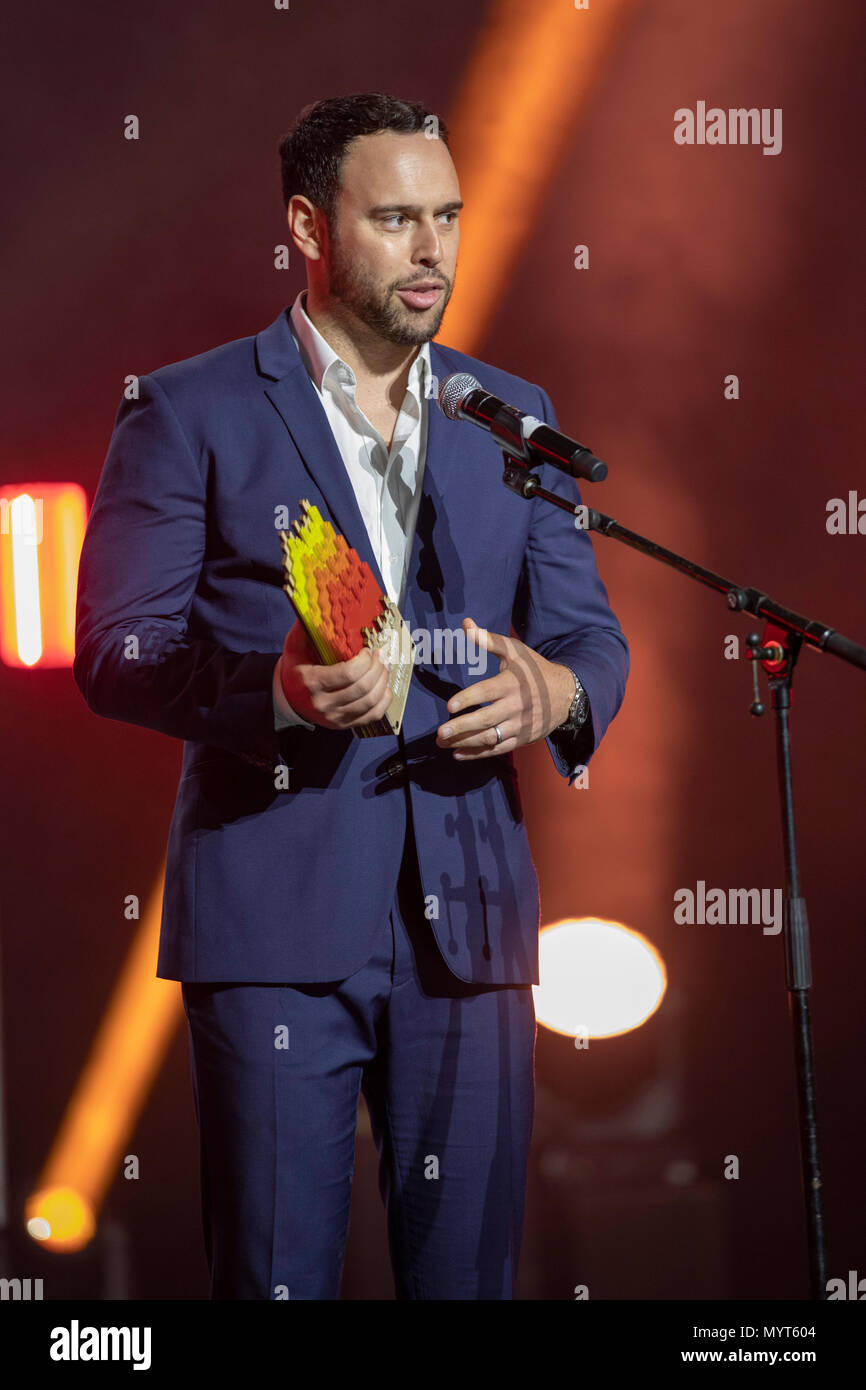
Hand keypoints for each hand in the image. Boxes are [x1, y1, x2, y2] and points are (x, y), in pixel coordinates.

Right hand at [279, 617, 392, 729]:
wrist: (288, 699)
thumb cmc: (295, 669)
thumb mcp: (294, 647)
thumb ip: (304, 629)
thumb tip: (316, 606)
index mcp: (312, 682)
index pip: (348, 674)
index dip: (365, 661)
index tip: (368, 650)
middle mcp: (324, 703)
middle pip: (362, 688)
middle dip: (378, 669)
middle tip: (382, 655)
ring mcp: (335, 717)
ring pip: (370, 702)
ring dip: (383, 682)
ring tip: (385, 667)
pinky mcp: (344, 725)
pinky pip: (372, 716)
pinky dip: (384, 701)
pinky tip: (385, 687)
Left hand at [435, 617, 574, 758]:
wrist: (566, 693)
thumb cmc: (535, 669)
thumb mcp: (515, 651)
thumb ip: (489, 640)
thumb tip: (466, 623)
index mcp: (512, 683)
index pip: (486, 693)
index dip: (467, 699)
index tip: (449, 707)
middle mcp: (516, 706)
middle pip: (486, 719)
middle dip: (461, 728)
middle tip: (440, 734)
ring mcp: (520, 725)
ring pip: (490, 737)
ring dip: (465, 743)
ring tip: (443, 744)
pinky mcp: (522, 738)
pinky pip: (498, 749)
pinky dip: (478, 754)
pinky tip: (459, 754)